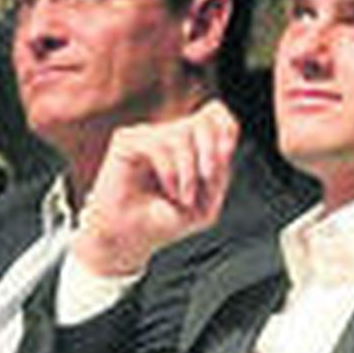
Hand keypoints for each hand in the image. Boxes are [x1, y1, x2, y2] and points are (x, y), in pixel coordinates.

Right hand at [72, 100, 238, 276]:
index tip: (227, 153)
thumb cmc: (166, 221)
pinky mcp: (126, 140)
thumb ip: (219, 176)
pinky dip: (170, 172)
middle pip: (202, 121)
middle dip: (210, 151)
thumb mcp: (205, 206)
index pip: (214, 113)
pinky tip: (169, 191)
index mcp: (191, 144)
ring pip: (180, 134)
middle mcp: (169, 134)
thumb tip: (220, 149)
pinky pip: (157, 144)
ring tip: (183, 198)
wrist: (131, 238)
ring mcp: (147, 135)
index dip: (226, 127)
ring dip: (188, 172)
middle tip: (208, 178)